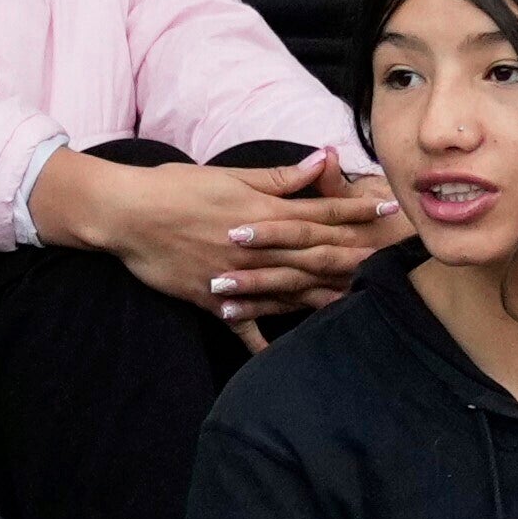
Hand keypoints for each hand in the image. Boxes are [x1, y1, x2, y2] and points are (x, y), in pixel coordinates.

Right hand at [43, 148, 389, 322]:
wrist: (125, 214)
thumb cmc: (176, 187)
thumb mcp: (229, 175)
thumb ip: (279, 177)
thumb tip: (322, 159)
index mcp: (261, 213)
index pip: (321, 214)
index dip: (358, 213)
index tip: (392, 213)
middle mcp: (256, 248)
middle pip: (314, 256)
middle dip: (355, 260)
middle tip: (392, 266)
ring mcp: (236, 276)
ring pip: (289, 291)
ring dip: (325, 299)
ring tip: (362, 306)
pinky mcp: (212, 298)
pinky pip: (242, 325)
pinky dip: (261, 342)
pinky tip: (284, 359)